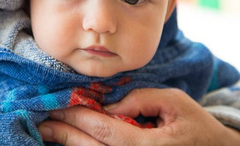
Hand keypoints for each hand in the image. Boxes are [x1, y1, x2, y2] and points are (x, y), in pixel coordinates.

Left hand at [39, 88, 239, 145]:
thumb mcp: (173, 101)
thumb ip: (140, 98)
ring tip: (49, 132)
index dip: (79, 117)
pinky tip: (71, 142)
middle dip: (65, 133)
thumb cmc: (196, 125)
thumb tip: (108, 106)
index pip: (106, 129)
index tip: (59, 106)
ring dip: (70, 144)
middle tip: (44, 122)